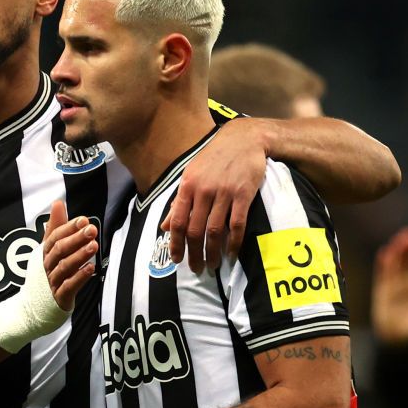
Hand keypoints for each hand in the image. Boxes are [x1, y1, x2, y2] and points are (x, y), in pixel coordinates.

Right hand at [42, 200, 97, 311]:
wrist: (32, 308)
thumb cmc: (46, 273)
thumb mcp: (48, 250)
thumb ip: (55, 227)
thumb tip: (58, 202)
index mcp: (44, 253)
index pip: (55, 237)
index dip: (69, 228)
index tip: (84, 220)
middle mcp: (46, 266)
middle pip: (59, 250)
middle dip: (76, 239)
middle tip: (92, 229)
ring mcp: (51, 282)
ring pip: (64, 267)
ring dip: (79, 256)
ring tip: (94, 246)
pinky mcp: (59, 297)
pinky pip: (69, 287)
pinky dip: (79, 277)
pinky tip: (91, 268)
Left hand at [163, 117, 266, 272]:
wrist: (244, 138)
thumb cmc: (214, 157)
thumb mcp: (191, 174)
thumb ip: (179, 202)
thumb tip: (164, 226)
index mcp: (187, 186)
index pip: (176, 221)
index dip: (174, 243)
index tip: (176, 259)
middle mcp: (203, 191)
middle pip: (194, 230)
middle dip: (194, 253)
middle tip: (196, 269)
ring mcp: (223, 193)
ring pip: (214, 231)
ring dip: (212, 252)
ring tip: (212, 265)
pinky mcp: (243, 195)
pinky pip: (236, 225)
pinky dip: (234, 243)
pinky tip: (232, 254)